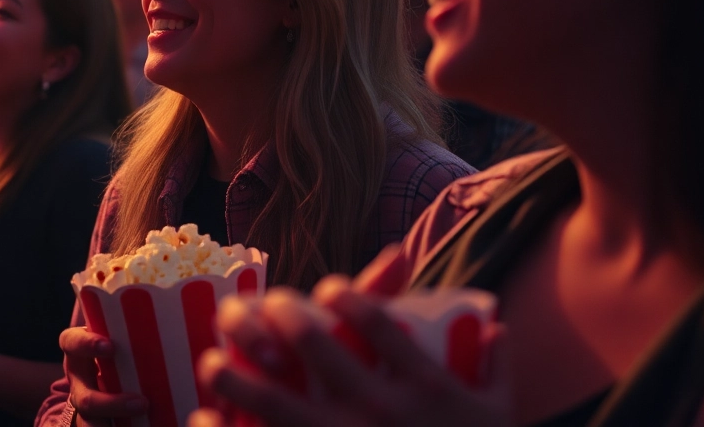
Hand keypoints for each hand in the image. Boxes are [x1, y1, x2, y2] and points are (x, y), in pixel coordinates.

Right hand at [57, 326, 146, 426]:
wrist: (108, 379)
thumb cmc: (122, 348)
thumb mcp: (123, 337)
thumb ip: (140, 327)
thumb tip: (189, 305)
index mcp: (80, 352)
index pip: (71, 342)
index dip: (86, 344)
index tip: (109, 346)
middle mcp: (79, 382)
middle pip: (83, 398)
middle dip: (110, 403)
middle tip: (142, 402)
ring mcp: (87, 408)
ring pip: (92, 424)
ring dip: (117, 424)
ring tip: (146, 416)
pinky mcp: (97, 423)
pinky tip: (143, 424)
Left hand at [195, 279, 508, 426]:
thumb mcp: (500, 417)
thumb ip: (496, 369)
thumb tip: (498, 324)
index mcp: (423, 387)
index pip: (373, 316)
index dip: (344, 293)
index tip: (329, 290)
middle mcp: (379, 411)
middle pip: (311, 342)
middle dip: (278, 313)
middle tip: (265, 309)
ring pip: (273, 398)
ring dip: (236, 372)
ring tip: (215, 363)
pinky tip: (204, 419)